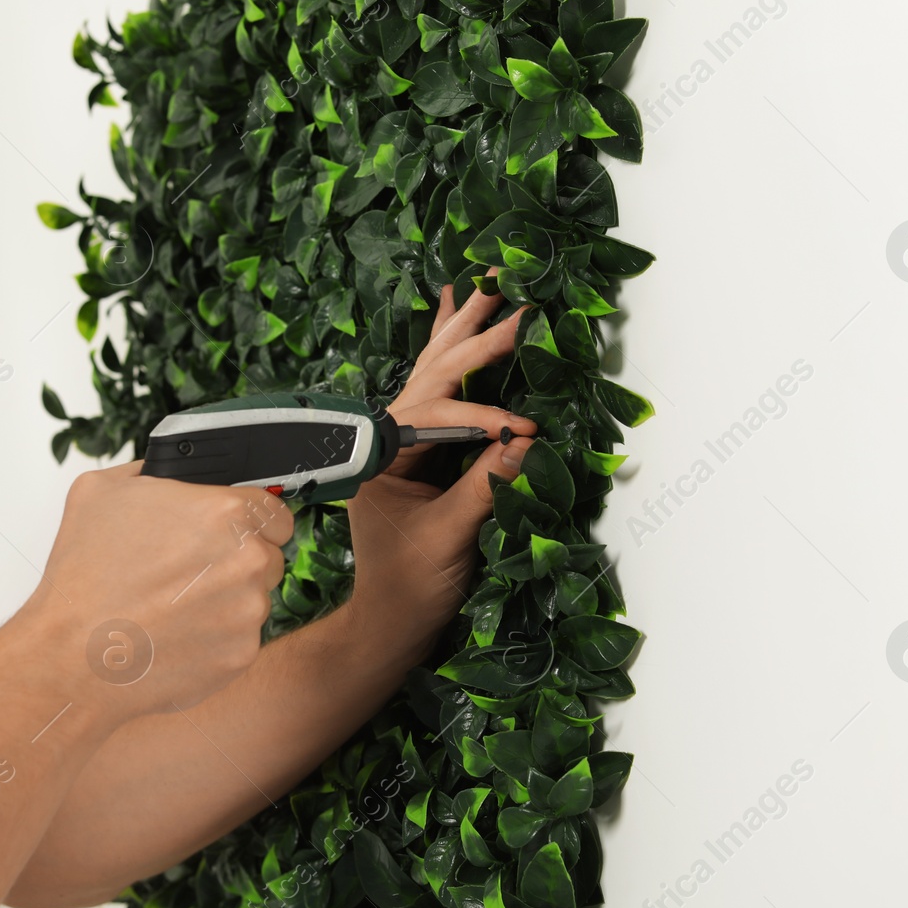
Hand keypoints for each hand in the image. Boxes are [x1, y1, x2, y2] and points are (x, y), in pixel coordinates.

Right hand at [32, 461, 294, 720]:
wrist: (71, 658)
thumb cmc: (84, 579)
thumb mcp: (100, 490)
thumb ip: (150, 471)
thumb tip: (167, 471)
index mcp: (226, 513)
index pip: (275, 512)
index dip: (251, 522)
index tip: (231, 534)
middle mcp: (249, 561)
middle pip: (269, 556)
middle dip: (238, 561)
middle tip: (191, 572)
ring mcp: (249, 612)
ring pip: (254, 599)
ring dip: (227, 601)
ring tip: (174, 606)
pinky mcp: (242, 654)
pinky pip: (241, 639)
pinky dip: (216, 638)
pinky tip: (176, 635)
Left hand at [345, 270, 539, 664]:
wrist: (390, 620)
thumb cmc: (411, 585)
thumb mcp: (450, 537)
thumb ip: (484, 487)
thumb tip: (523, 444)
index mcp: (380, 454)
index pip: (436, 413)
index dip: (484, 416)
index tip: (527, 429)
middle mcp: (385, 438)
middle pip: (431, 373)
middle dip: (473, 334)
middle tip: (508, 292)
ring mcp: (398, 441)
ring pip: (430, 373)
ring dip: (460, 331)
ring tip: (481, 287)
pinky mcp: (416, 451)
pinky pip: (435, 392)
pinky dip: (449, 356)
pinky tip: (452, 320)